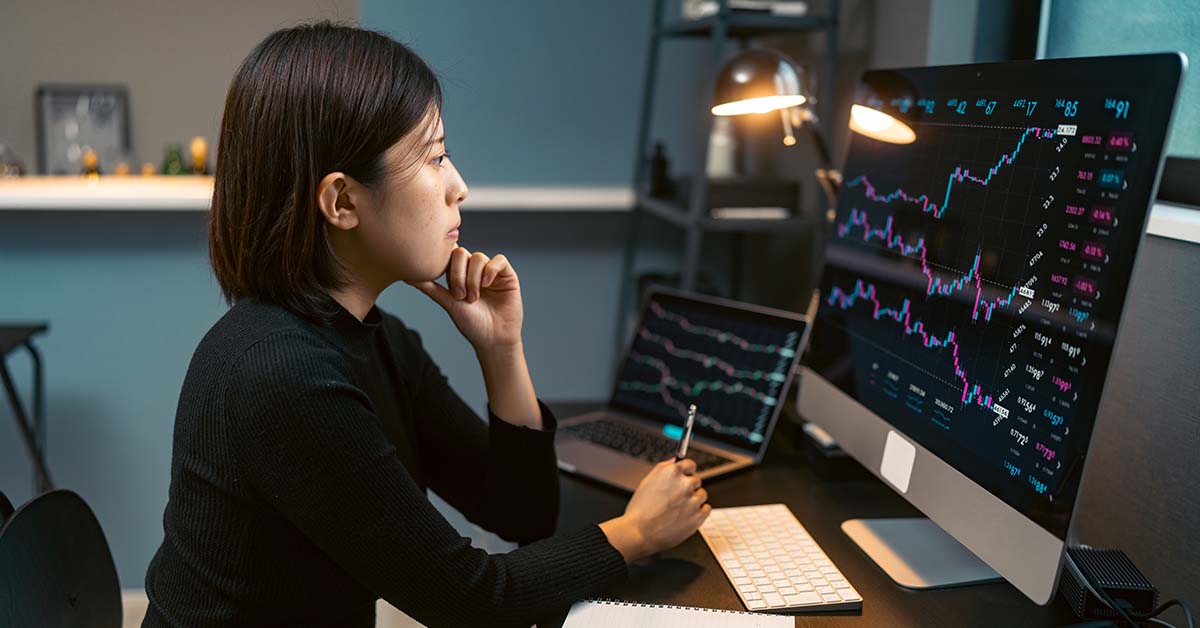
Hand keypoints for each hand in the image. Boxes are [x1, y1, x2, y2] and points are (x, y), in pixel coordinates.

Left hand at [406, 247, 522, 354]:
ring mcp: (491, 272)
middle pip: (461, 253)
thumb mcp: (447, 303)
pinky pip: (499, 260)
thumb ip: (429, 287)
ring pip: (479, 257)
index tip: (443, 279)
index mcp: (460, 274)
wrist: (493, 339)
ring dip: (473, 278)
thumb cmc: (471, 324)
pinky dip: (490, 271)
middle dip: (458, 275)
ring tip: (473, 298)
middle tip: (459, 296)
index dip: (446, 262)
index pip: (450, 255)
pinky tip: (486, 286)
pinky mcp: (508, 275)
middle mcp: (475, 270)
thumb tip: (405, 276)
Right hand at [599, 459, 710, 562]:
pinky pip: (706, 508)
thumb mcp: (647, 481)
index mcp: (672, 472)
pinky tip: (686, 515)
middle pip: (696, 480)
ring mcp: (693, 501)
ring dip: (693, 500)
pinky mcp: (698, 516)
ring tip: (677, 509)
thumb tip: (676, 460)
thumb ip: (664, 468)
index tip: (685, 476)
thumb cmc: (640, 510)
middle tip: (676, 498)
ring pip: (702, 494)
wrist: (639, 533)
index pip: (690, 464)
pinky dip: (699, 511)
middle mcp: (685, 484)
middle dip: (688, 487)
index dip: (686, 471)